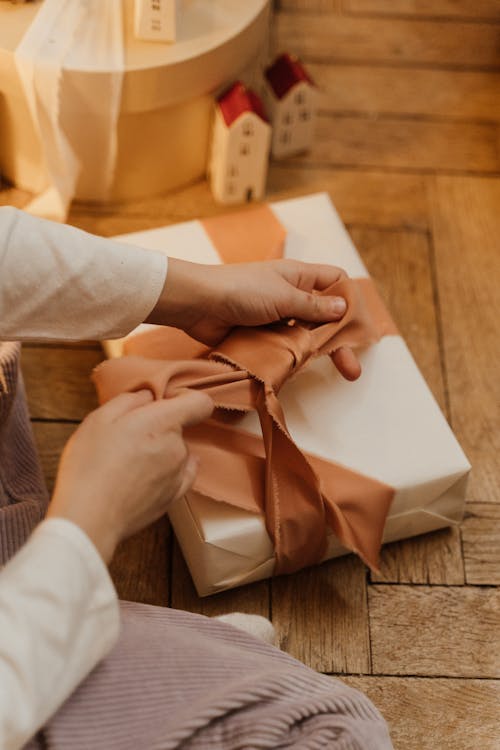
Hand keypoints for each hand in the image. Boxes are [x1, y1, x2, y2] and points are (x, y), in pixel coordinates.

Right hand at [47, 389, 212, 562]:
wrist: (88, 517)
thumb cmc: (89, 466)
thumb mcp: (100, 418)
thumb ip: (130, 400)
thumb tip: (147, 397)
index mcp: (162, 423)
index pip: (200, 403)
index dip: (186, 399)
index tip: (166, 403)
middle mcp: (177, 448)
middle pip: (180, 428)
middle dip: (158, 427)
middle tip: (127, 437)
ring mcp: (178, 474)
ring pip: (176, 452)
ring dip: (160, 452)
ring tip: (126, 463)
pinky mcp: (173, 497)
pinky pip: (180, 475)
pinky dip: (166, 472)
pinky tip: (143, 476)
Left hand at [147, 258, 360, 380]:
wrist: (198, 304)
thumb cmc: (240, 290)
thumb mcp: (283, 296)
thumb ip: (313, 307)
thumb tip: (343, 308)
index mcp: (299, 277)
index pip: (334, 282)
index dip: (349, 299)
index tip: (359, 324)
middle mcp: (290, 296)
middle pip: (324, 318)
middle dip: (340, 341)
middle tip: (351, 368)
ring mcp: (276, 317)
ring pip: (306, 337)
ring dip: (319, 353)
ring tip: (334, 372)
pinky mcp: (261, 335)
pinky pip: (285, 348)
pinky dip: (295, 358)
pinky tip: (304, 370)